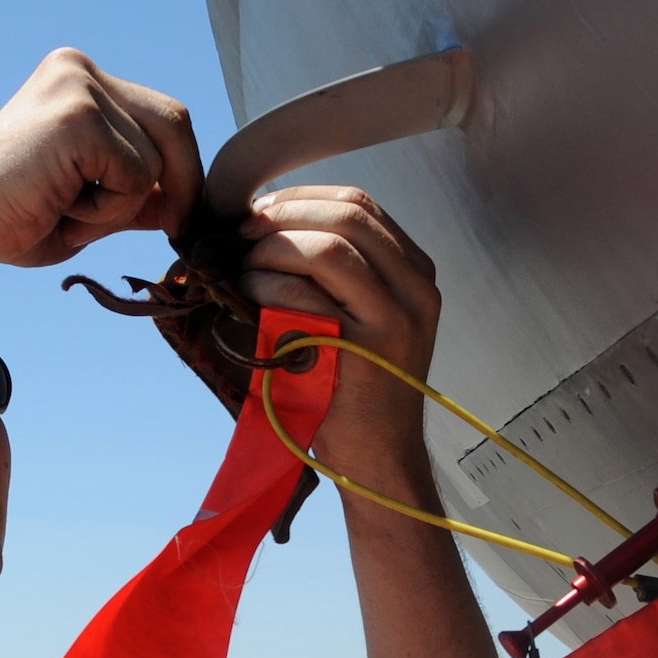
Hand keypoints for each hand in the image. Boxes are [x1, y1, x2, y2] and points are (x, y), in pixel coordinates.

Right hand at [0, 49, 201, 268]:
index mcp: (78, 79)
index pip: (161, 116)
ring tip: (70, 211)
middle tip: (176, 231)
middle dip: (184, 184)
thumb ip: (136, 191)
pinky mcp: (79, 116)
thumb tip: (184, 201)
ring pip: (157, 158)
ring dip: (125, 206)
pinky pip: (137, 176)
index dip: (182, 169)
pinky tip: (63, 207)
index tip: (178, 216)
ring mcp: (79, 87)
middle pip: (174, 122)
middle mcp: (80, 70)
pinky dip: (110, 210)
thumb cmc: (12, 219)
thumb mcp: (91, 203)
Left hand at [237, 186, 441, 483]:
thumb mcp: (358, 317)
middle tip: (241, 234)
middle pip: (348, 215)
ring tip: (245, 270)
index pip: (359, 204)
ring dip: (274, 248)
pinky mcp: (368, 347)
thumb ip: (334, 272)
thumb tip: (267, 221)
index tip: (258, 213)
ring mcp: (397, 317)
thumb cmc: (351, 388)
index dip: (301, 199)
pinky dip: (270, 284)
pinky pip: (309, 293)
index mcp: (415, 272)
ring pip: (330, 246)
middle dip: (284, 216)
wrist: (375, 458)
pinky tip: (250, 295)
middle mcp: (416, 288)